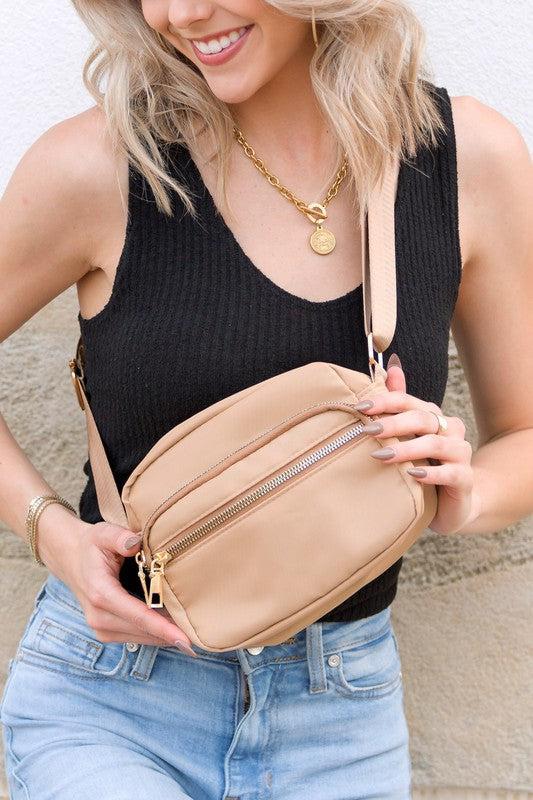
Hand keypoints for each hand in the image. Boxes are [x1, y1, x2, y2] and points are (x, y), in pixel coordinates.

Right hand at [37, 506, 195, 654]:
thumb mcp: (102, 533)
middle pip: (142, 631)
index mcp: (101, 593)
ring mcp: (101, 627)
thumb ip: (119, 537)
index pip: (137, 615)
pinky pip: (135, 637)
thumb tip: (135, 542)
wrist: (71, 558)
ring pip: (141, 637)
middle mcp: (99, 616)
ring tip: (193, 634)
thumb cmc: (91, 545)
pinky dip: (155, 635)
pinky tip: (174, 630)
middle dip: (171, 635)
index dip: (162, 628)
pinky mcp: (106, 631)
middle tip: (202, 638)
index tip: (185, 640)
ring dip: (165, 637)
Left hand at [356, 354, 479, 534]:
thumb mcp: (409, 436)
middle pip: (422, 419)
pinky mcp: (465, 479)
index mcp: (433, 416)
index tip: (360, 407)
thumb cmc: (424, 464)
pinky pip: (451, 473)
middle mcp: (450, 430)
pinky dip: (431, 473)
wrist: (453, 502)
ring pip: (435, 445)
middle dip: (393, 423)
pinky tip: (413, 475)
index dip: (385, 401)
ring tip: (382, 456)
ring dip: (407, 449)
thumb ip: (399, 403)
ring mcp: (460, 454)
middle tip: (369, 430)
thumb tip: (392, 365)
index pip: (408, 402)